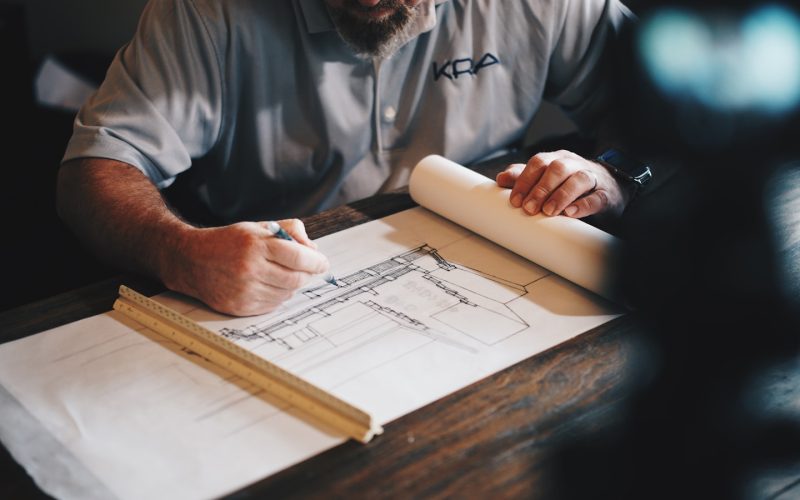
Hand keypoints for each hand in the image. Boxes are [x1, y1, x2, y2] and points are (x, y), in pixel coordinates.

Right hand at [163, 219, 329, 315]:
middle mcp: (250, 269)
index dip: (317, 262)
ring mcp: (244, 291)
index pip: (299, 257)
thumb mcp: (257, 227)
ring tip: (282, 274)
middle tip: (307, 269)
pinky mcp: (240, 307)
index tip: (323, 263)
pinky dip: (278, 296)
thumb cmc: (228, 241)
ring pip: (287, 294)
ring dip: (292, 285)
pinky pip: (273, 305)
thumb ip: (289, 231)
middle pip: (296, 279)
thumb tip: (314, 249)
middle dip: (307, 274)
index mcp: (255, 245)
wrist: (191, 261)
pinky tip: (269, 285)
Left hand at [496, 149, 630, 217]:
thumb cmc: (569, 183)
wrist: (607, 188)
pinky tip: (570, 213)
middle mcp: (574, 164)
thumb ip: (524, 177)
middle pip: (557, 169)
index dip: (525, 180)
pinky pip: (596, 197)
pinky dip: (583, 205)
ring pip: (578, 179)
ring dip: (560, 195)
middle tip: (529, 208)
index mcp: (556, 159)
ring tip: (548, 212)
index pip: (538, 163)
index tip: (515, 201)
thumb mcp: (546, 178)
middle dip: (540, 189)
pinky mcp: (605, 194)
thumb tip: (500, 178)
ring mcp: (591, 177)